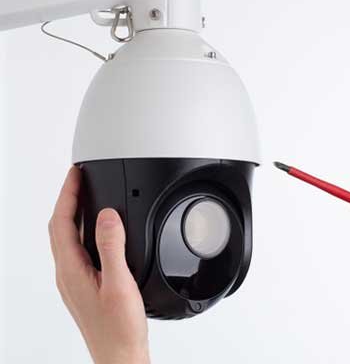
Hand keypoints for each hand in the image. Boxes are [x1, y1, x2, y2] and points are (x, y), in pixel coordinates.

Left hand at [49, 167, 149, 363]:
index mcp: (71, 270)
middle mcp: (67, 274)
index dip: (67, 194)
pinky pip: (77, 249)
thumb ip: (112, 248)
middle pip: (60, 227)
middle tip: (79, 179)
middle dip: (68, 199)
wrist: (119, 355)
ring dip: (74, 213)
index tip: (75, 174)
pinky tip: (96, 230)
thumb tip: (106, 216)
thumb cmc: (118, 327)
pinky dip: (83, 230)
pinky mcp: (83, 284)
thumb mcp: (119, 284)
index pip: (62, 222)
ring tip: (86, 196)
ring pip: (68, 238)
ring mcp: (74, 280)